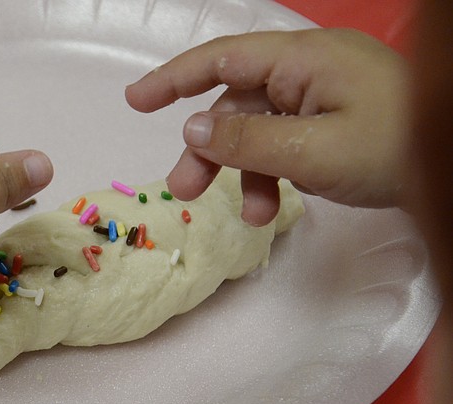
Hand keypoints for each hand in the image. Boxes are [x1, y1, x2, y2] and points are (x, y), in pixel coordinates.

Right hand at [125, 29, 407, 225]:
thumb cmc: (396, 148)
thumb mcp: (312, 149)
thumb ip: (246, 139)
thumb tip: (193, 128)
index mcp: (302, 61)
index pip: (221, 58)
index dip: (173, 78)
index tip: (136, 102)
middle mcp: (308, 72)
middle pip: (236, 101)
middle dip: (207, 146)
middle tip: (181, 189)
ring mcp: (324, 97)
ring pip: (259, 129)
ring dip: (243, 171)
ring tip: (247, 216)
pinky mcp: (336, 123)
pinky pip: (287, 142)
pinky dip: (273, 173)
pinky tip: (275, 205)